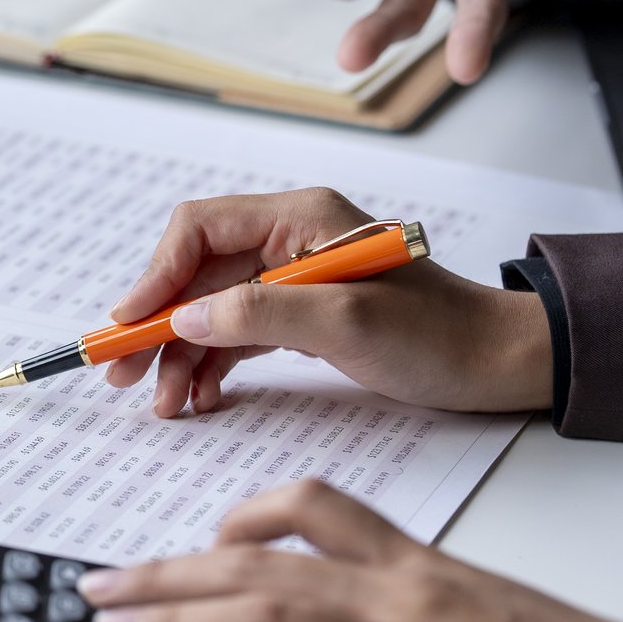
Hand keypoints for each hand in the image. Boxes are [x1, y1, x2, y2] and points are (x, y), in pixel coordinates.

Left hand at [78, 482, 622, 621]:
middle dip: (168, 573)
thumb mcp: (483, 607)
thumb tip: (340, 616)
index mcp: (416, 562)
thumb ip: (409, 601)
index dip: (241, 518)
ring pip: (264, 615)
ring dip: (176, 617)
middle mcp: (394, 594)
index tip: (195, 542)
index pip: (313, 509)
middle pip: (258, 564)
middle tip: (99, 585)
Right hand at [103, 187, 552, 416]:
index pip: (199, 229)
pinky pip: (237, 335)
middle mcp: (290, 239)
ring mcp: (294, 279)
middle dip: (156, 325)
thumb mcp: (348, 323)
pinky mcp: (303, 317)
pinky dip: (212, 367)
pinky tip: (199, 398)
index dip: (155, 277)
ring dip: (181, 356)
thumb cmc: (440, 336)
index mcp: (300, 216)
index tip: (128, 327)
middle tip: (122, 375)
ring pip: (211, 311)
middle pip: (195, 274)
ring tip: (165, 405)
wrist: (499, 365)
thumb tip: (185, 319)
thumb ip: (261, 313)